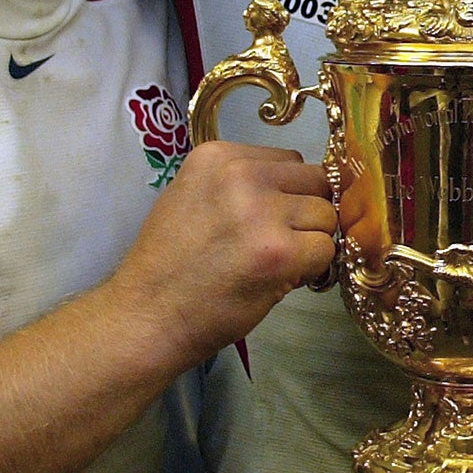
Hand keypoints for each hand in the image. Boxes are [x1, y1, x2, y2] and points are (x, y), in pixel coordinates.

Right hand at [106, 140, 335, 367]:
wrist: (147, 316)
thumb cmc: (169, 265)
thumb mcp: (191, 197)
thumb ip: (240, 185)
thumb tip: (295, 191)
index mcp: (217, 156)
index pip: (288, 160)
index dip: (287, 193)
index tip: (266, 220)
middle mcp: (241, 174)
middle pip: (315, 181)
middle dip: (305, 214)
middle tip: (279, 243)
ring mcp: (263, 212)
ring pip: (325, 216)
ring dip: (310, 242)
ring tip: (273, 264)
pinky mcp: (280, 252)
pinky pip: (326, 250)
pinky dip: (312, 269)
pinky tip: (278, 280)